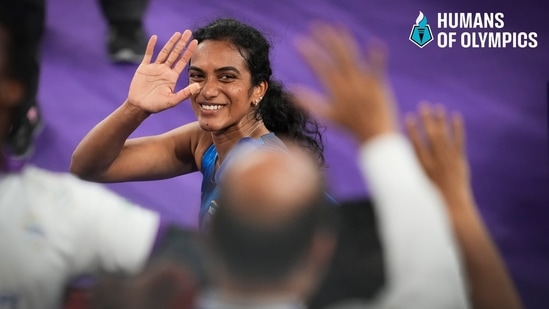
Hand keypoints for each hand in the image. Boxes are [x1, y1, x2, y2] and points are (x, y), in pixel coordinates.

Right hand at [127, 30, 199, 112]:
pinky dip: (150, 46)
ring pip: (164, 52)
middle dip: (182, 43)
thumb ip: (184, 93)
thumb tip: (198, 86)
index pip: (182, 61)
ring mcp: (154, 68)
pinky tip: (154, 37)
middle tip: (188, 32)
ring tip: (177, 33)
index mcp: (172, 77)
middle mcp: (165, 71)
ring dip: (170, 42)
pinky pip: (148, 55)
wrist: (139, 106)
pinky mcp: (144, 68)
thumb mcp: (172, 101)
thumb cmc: (156, 106)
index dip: (189, 51)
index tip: (195, 42)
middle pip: (175, 53)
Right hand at [292, 23, 396, 142]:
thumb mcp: (326, 115)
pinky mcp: (379, 85)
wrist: (375, 136)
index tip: (298, 42)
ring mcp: (364, 84)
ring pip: (353, 58)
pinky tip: (375, 43)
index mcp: (335, 90)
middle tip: (315, 25)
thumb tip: (290, 92)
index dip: (308, 54)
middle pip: (336, 57)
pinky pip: (377, 69)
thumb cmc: (350, 125)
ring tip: (337, 27)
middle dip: (325, 40)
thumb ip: (308, 102)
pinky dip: (377, 57)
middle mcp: (348, 85)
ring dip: (344, 41)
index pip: (319, 68)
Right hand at [405, 103, 469, 200]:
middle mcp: (435, 160)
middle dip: (426, 119)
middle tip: (424, 106)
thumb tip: (405, 153)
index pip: (415, 143)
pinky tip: (456, 118)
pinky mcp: (459, 159)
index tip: (408, 117)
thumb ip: (413, 165)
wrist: (451, 203)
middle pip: (430, 135)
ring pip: (443, 136)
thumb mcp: (418, 180)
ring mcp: (448, 159)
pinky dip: (457, 129)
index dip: (411, 129)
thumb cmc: (432, 194)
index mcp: (422, 165)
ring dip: (440, 120)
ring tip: (438, 108)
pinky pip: (458, 141)